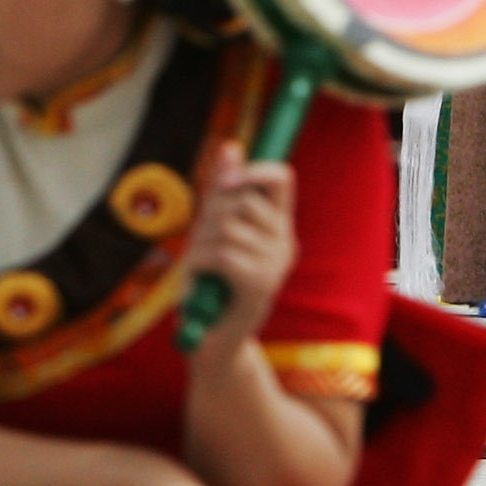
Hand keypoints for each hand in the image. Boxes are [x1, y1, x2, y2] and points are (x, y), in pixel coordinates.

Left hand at [183, 141, 296, 351]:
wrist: (209, 340)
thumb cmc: (209, 283)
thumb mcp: (212, 231)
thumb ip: (222, 192)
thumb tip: (230, 146)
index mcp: (277, 225)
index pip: (281, 177)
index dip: (253, 170)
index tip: (225, 184)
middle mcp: (284, 241)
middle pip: (243, 199)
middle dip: (210, 217)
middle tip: (202, 246)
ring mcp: (277, 263)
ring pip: (227, 226)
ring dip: (201, 244)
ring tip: (202, 268)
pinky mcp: (263, 284)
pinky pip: (222, 253)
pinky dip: (201, 264)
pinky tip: (203, 280)